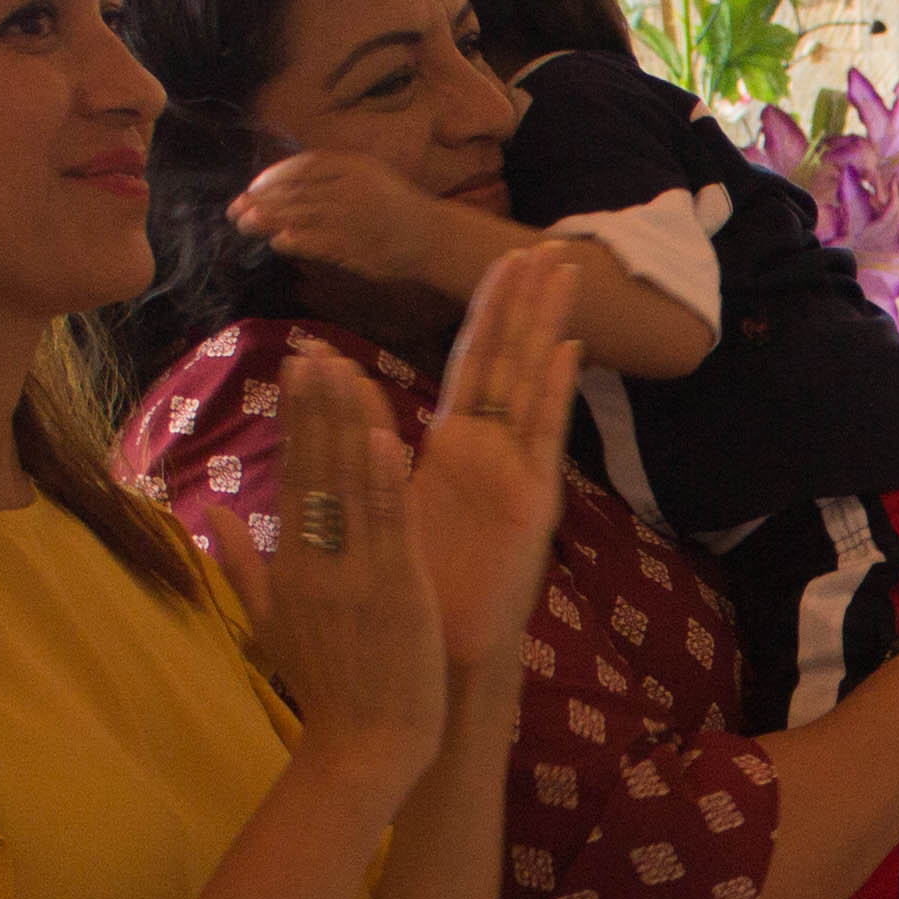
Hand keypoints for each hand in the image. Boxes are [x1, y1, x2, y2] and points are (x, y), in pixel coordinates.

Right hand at [213, 345, 452, 789]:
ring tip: (346, 368)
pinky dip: (383, 481)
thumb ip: (241, 564)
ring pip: (349, 487)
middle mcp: (315, 562)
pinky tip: (384, 434)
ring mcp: (354, 576)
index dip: (297, 419)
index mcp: (290, 565)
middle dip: (316, 406)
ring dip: (348, 424)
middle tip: (316, 347)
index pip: (293, 476)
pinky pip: (388, 527)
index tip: (298, 366)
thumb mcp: (271, 620)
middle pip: (314, 469)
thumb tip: (210, 513)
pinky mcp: (395, 593)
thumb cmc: (327, 686)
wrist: (364, 748)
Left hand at [230, 149, 462, 293]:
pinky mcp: (360, 246)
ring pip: (303, 216)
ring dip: (270, 221)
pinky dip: (297, 241)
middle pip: (297, 192)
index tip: (251, 189)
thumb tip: (282, 184)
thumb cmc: (393, 207)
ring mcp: (356, 218)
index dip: (272, 178)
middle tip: (235, 212)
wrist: (433, 237)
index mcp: (353, 166)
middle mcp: (352, 188)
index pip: (302, 167)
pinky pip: (321, 242)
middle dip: (261, 202)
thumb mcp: (366, 175)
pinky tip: (278, 243)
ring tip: (246, 226)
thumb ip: (330, 175)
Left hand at [401, 239, 588, 670]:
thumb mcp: (376, 508)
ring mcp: (517, 476)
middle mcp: (493, 455)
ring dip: (546, 326)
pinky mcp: (532, 506)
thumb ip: (360, 454)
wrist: (438, 655)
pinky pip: (543, 441)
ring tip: (564, 273)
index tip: (501, 259)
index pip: (471, 364)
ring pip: (530, 384)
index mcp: (455, 450)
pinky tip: (568, 351)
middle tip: (548, 243)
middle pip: (509, 361)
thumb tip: (330, 404)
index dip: (487, 311)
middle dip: (527, 301)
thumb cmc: (411, 592)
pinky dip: (555, 396)